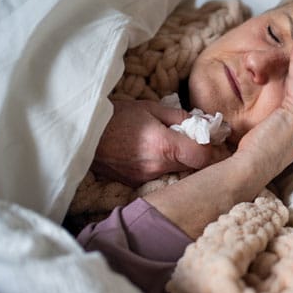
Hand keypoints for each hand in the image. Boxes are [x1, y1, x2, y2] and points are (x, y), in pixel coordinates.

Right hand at [92, 99, 230, 185]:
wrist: (81, 133)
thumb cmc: (115, 116)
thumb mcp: (150, 108)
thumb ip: (180, 116)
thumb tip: (204, 123)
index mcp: (164, 147)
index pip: (204, 157)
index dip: (212, 148)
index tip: (210, 138)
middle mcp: (157, 167)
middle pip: (193, 168)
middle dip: (197, 154)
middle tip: (193, 139)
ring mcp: (145, 178)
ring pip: (177, 173)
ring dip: (180, 161)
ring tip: (169, 145)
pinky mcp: (135, 184)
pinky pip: (159, 176)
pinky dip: (163, 166)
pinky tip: (153, 154)